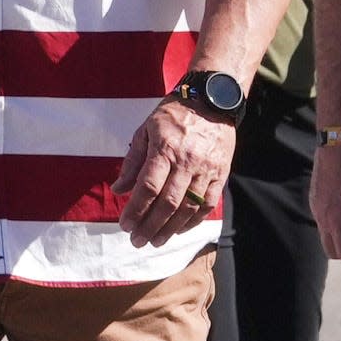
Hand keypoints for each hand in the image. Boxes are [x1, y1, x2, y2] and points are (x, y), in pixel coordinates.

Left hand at [114, 97, 231, 243]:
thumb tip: (119, 189)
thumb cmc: (174, 114)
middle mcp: (187, 161)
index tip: (125, 225)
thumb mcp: (146, 129)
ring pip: (188, 207)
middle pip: (167, 203)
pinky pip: (208, 204)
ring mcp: (206, 169)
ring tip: (155, 240)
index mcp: (165, 148)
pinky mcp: (221, 173)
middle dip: (150, 226)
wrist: (213, 100)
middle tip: (137, 240)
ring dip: (170, 229)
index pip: (148, 187)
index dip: (136, 210)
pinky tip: (179, 229)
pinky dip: (193, 221)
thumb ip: (133, 161)